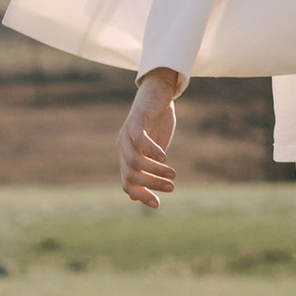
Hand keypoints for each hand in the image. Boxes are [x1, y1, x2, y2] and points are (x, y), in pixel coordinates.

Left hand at [119, 71, 183, 208]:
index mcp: (126, 155)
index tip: (158, 205)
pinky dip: (151, 151)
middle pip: (130, 175)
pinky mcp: (135, 120)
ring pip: (133, 161)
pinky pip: (138, 140)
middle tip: (171, 188)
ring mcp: (126, 134)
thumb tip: (141, 193)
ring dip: (154, 171)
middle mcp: (122, 146)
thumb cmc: (158, 119)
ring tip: (173, 175)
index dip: (141, 196)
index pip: (127, 183)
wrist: (159, 90)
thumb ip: (151, 167)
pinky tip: (165, 157)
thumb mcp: (156, 148)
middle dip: (150, 185)